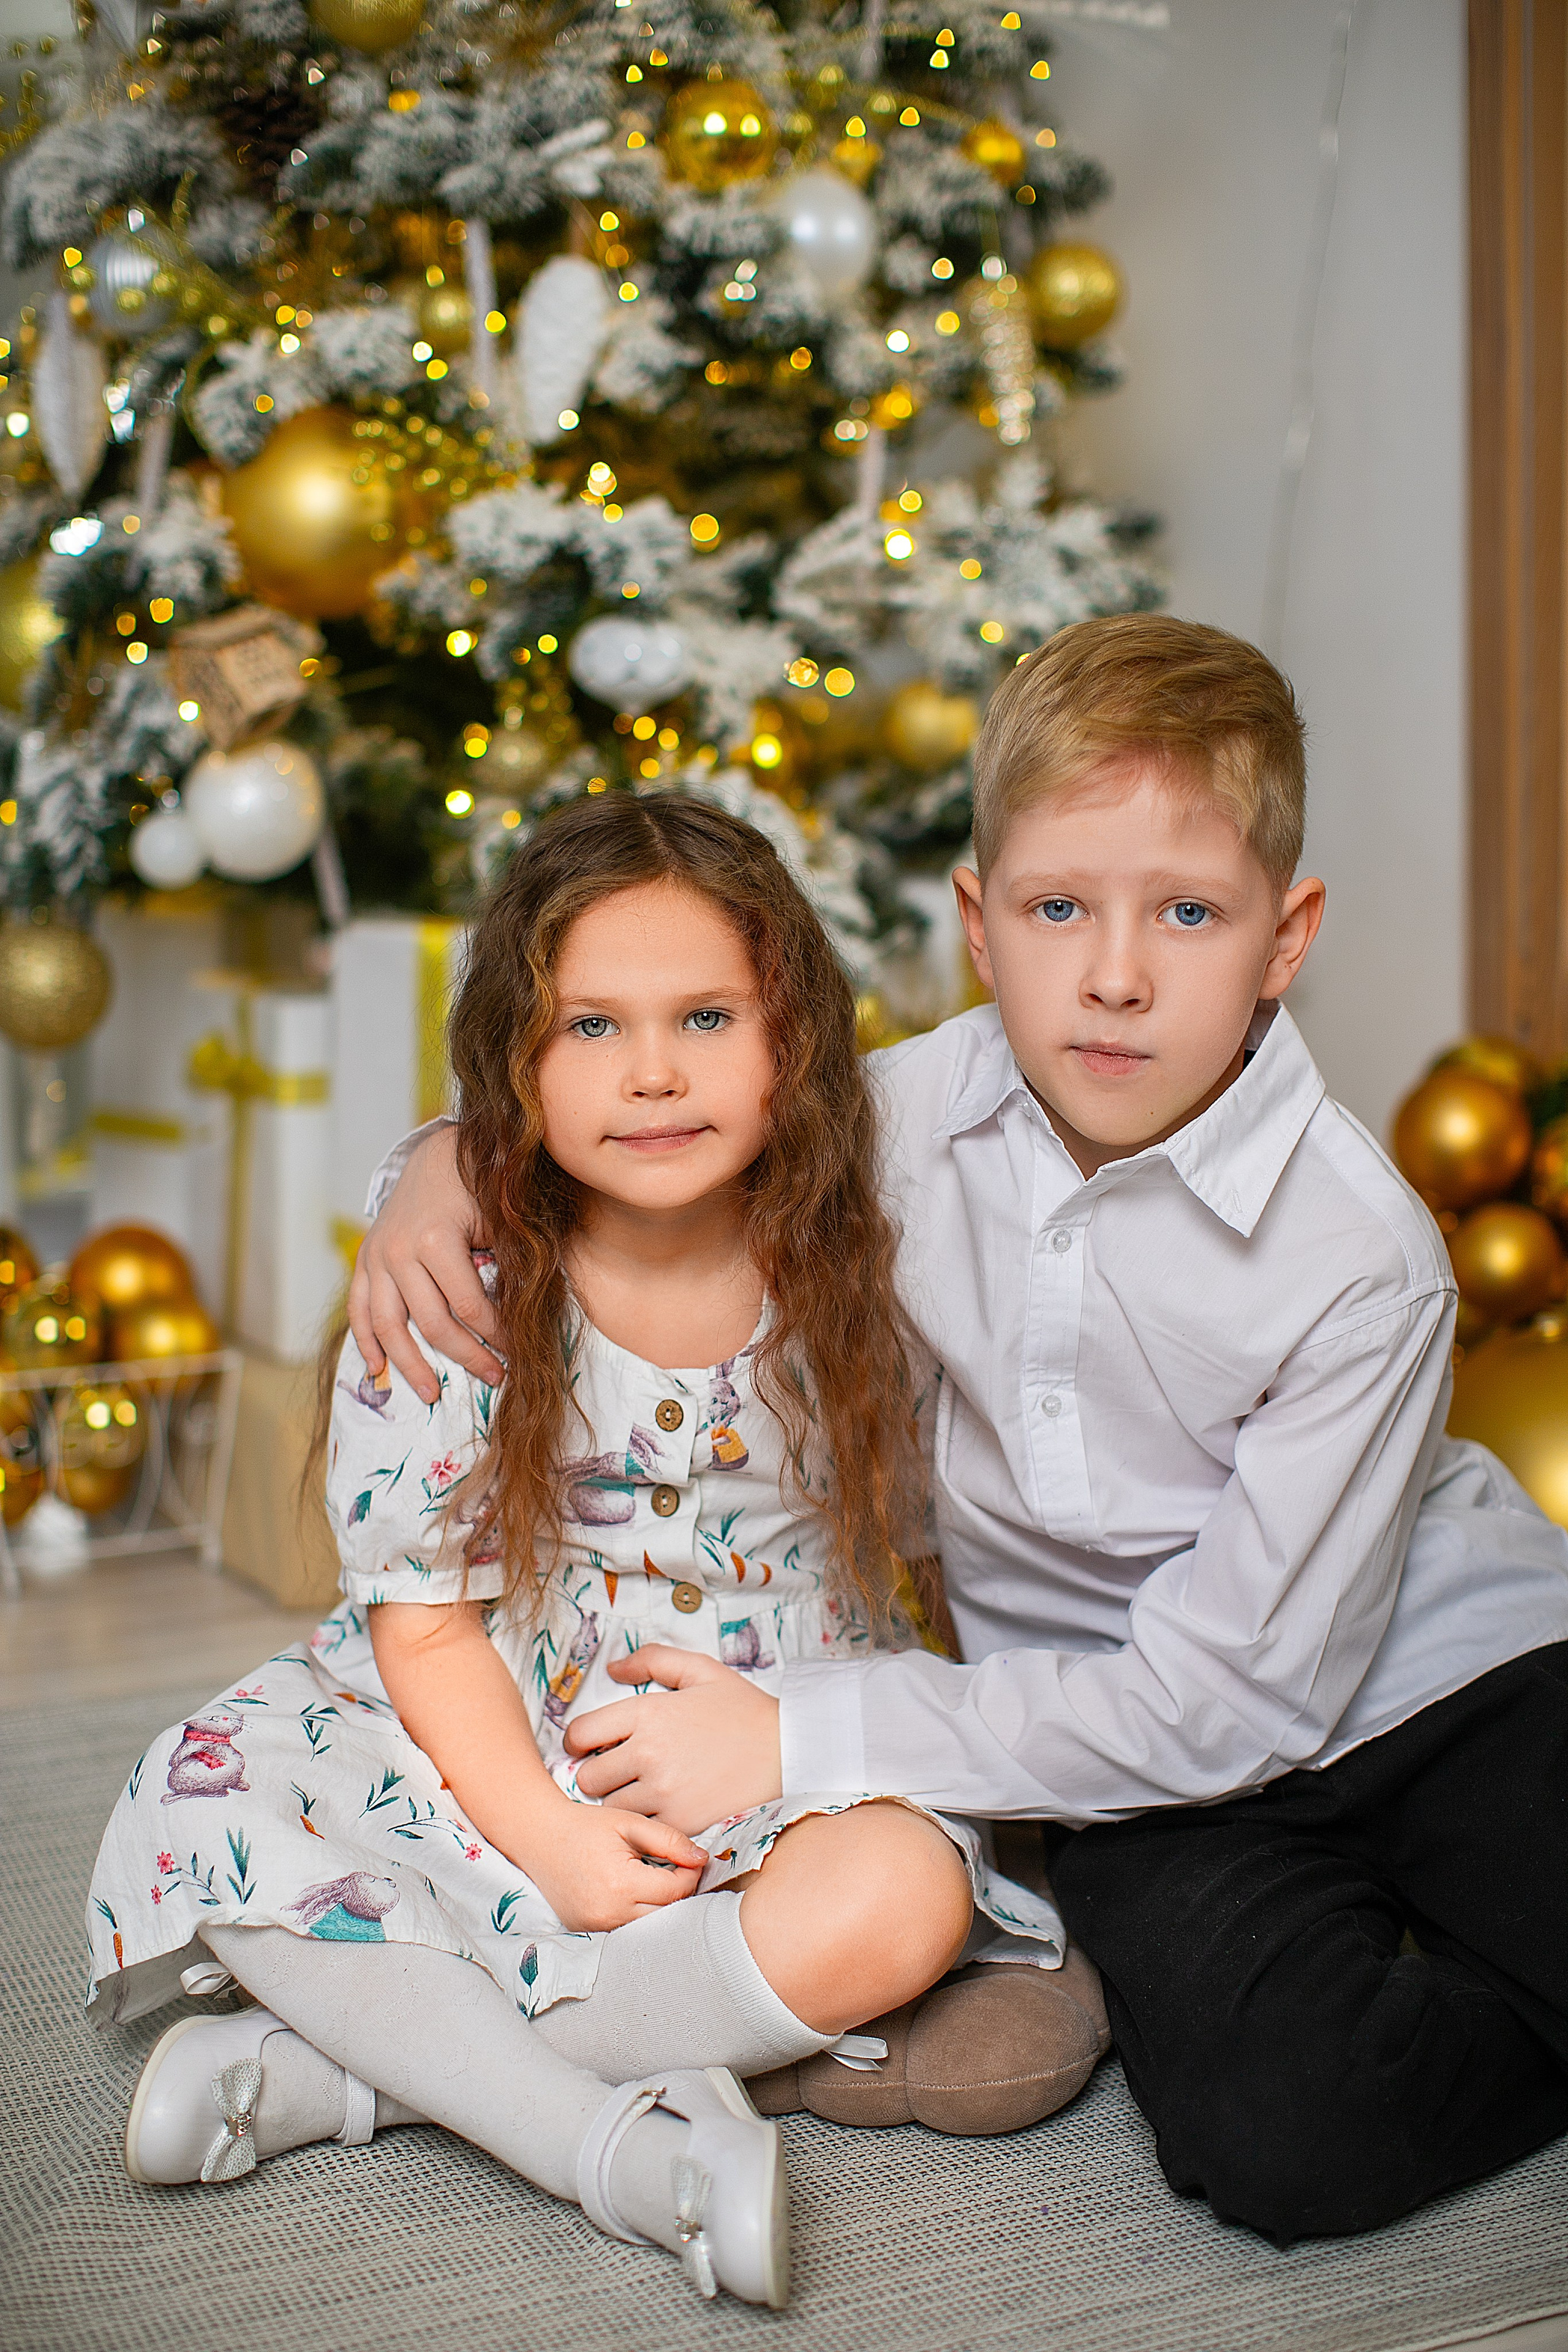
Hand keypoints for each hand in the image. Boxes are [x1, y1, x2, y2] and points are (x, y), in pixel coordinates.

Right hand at [348, 1123, 503, 1401]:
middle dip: (467, 1356)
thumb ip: (507, 1267)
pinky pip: (359, 1308)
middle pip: (433, 1323)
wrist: (438, 1157)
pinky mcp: (364, 1259)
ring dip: (410, 1364)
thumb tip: (524, 1323)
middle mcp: (400, 1251)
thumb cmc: (478, 1189)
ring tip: (432, 1393)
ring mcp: (377, 1257)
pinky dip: (365, 1341)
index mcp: (438, 1240)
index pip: (470, 1307)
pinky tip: (377, 1369)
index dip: (497, 1336)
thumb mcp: (500, 1221)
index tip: (517, 1353)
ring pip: (388, 1325)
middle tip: (494, 1378)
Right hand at [517, 1790, 707, 1931]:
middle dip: (679, 1893)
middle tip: (679, 1869)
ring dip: (660, 1907)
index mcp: (621, 1884)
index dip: (691, 1874)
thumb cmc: (585, 1825)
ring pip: (647, 1926)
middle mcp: (608, 1913)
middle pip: (666, 1914)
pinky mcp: (586, 1930)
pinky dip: (637, 1914)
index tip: (692, 1859)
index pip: (676, 1891)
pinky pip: (624, 1929)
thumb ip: (669, 1840)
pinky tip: (637, 1893)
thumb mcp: (629, 1823)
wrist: (538, 1836)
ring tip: (659, 1880)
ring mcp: (595, 1926)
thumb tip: (703, 1859)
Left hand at [564, 1648, 782, 1835]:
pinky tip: (666, 1811)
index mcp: (648, 1712)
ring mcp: (663, 1792)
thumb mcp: (701, 1670)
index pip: (580, 1733)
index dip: (580, 1742)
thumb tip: (613, 1668)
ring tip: (647, 1793)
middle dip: (600, 1775)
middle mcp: (648, 1752)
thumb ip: (653, 1660)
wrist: (791, 1752)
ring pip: (611, 1808)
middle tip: (623, 1772)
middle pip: (588, 1778)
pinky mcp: (680, 1823)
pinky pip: (642, 1830)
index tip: (593, 1746)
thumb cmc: (745, 1711)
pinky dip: (648, 1824)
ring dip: (622, 1803)